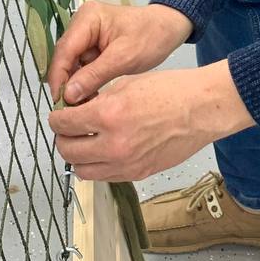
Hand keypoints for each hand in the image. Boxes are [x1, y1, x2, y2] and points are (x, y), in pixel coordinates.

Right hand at [46, 1, 192, 105]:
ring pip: (71, 64)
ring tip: (81, 107)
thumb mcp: (124, 58)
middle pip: (65, 57)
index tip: (59, 101)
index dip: (59, 77)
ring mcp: (86, 35)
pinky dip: (84, 82)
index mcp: (88, 18)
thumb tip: (68, 95)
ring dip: (75, 85)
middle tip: (69, 109)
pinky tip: (89, 98)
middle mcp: (82, 24)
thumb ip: (94, 75)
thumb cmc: (152, 36)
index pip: (65, 49)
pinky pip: (81, 66)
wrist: (169, 29)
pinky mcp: (92, 46)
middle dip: (66, 83)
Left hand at [49, 60, 254, 180]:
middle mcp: (113, 144)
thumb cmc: (170, 90)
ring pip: (82, 171)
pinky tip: (105, 150)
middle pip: (67, 151)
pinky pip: (104, 177)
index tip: (59, 114)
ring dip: (78, 156)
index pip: (63, 124)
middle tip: (69, 128)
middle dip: (63, 138)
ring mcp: (125, 164)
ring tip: (86, 142)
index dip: (56, 118)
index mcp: (108, 115)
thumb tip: (76, 110)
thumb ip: (97, 100)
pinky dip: (98, 166)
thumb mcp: (126, 84)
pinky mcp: (138, 174)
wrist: (202, 109)